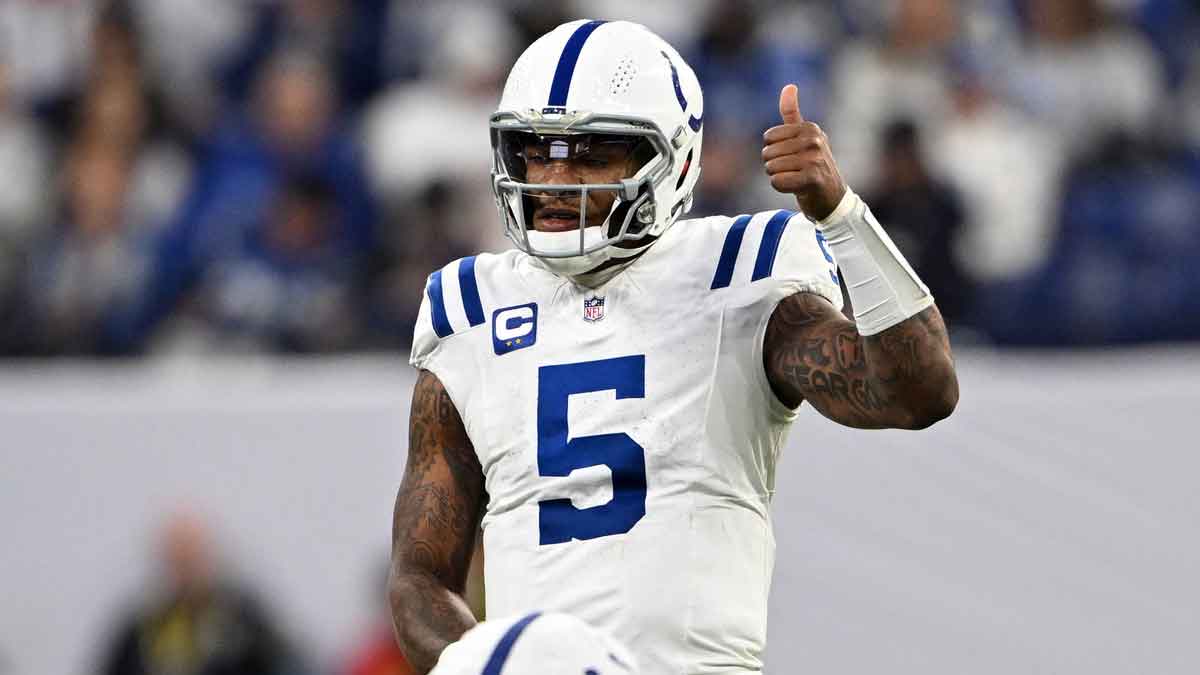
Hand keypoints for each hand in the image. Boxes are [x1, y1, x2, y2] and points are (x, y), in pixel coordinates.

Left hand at [762, 84, 846, 220]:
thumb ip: (792, 113)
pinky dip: (781, 187)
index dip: (774, 150)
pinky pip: (776, 182)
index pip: (768, 137)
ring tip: (795, 178)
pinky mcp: (811, 179)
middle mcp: (814, 141)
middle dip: (774, 165)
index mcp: (810, 128)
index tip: (791, 156)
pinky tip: (795, 188)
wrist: (831, 198)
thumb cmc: (814, 166)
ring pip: (771, 168)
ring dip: (778, 177)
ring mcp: (814, 159)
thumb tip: (789, 86)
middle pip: (767, 153)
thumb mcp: (805, 137)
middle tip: (793, 170)